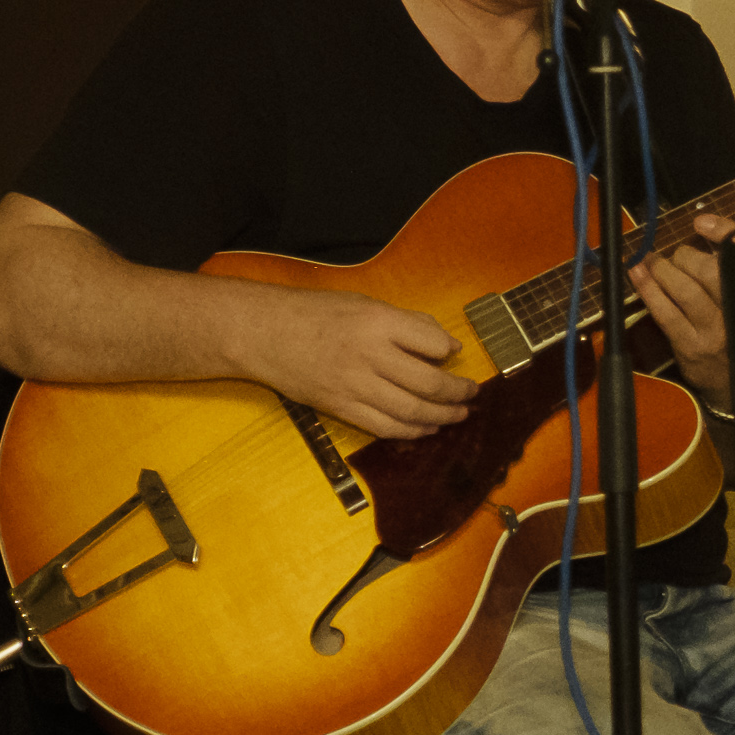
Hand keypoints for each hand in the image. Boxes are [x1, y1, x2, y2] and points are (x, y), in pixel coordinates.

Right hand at [263, 289, 475, 437]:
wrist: (263, 333)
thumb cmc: (314, 313)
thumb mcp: (364, 303)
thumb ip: (406, 322)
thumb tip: (445, 343)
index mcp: (377, 322)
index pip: (432, 343)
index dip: (450, 352)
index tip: (455, 356)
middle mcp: (369, 354)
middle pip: (428, 383)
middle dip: (457, 393)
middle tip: (471, 394)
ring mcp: (354, 385)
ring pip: (411, 411)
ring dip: (441, 417)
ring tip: (458, 415)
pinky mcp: (340, 407)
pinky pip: (384, 427)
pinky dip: (411, 431)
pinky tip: (426, 428)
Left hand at [629, 212, 734, 400]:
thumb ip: (729, 263)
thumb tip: (704, 225)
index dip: (723, 231)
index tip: (701, 222)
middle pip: (710, 270)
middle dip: (685, 256)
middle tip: (677, 258)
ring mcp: (716, 331)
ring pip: (685, 290)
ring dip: (662, 270)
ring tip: (650, 262)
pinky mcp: (692, 346)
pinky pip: (666, 313)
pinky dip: (648, 290)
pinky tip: (637, 275)